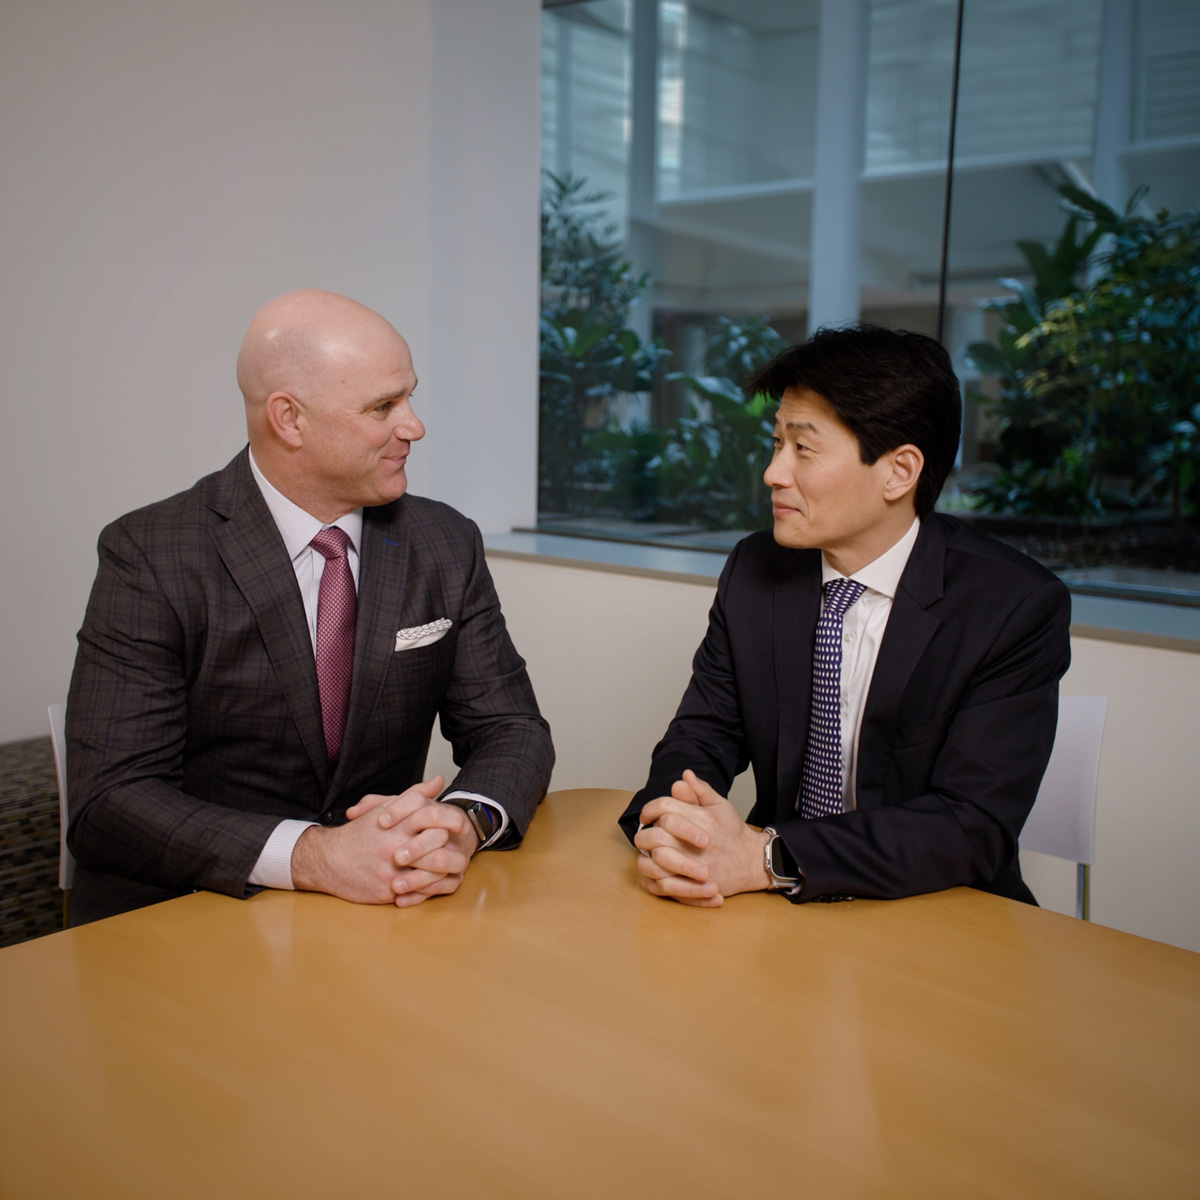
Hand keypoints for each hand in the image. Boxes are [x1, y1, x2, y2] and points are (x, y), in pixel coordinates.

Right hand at [291, 775, 476, 906]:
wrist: (327, 860)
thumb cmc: (360, 833)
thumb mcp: (385, 809)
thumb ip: (414, 795)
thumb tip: (439, 781)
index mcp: (396, 822)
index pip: (432, 814)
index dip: (454, 818)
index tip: (463, 824)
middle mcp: (394, 844)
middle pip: (438, 840)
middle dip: (454, 845)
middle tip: (462, 848)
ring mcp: (391, 869)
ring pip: (433, 870)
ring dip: (449, 869)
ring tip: (455, 867)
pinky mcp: (387, 890)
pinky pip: (420, 892)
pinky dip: (434, 888)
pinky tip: (440, 883)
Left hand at [634, 770, 769, 905]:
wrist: (752, 862)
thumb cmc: (733, 832)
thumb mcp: (721, 805)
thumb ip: (700, 790)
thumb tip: (684, 775)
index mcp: (702, 818)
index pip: (664, 807)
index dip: (650, 809)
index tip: (647, 815)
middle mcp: (696, 842)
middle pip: (656, 834)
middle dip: (645, 833)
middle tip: (646, 835)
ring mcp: (695, 866)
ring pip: (656, 860)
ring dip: (647, 855)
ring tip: (649, 852)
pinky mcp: (694, 885)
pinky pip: (663, 883)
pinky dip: (652, 878)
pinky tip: (653, 869)